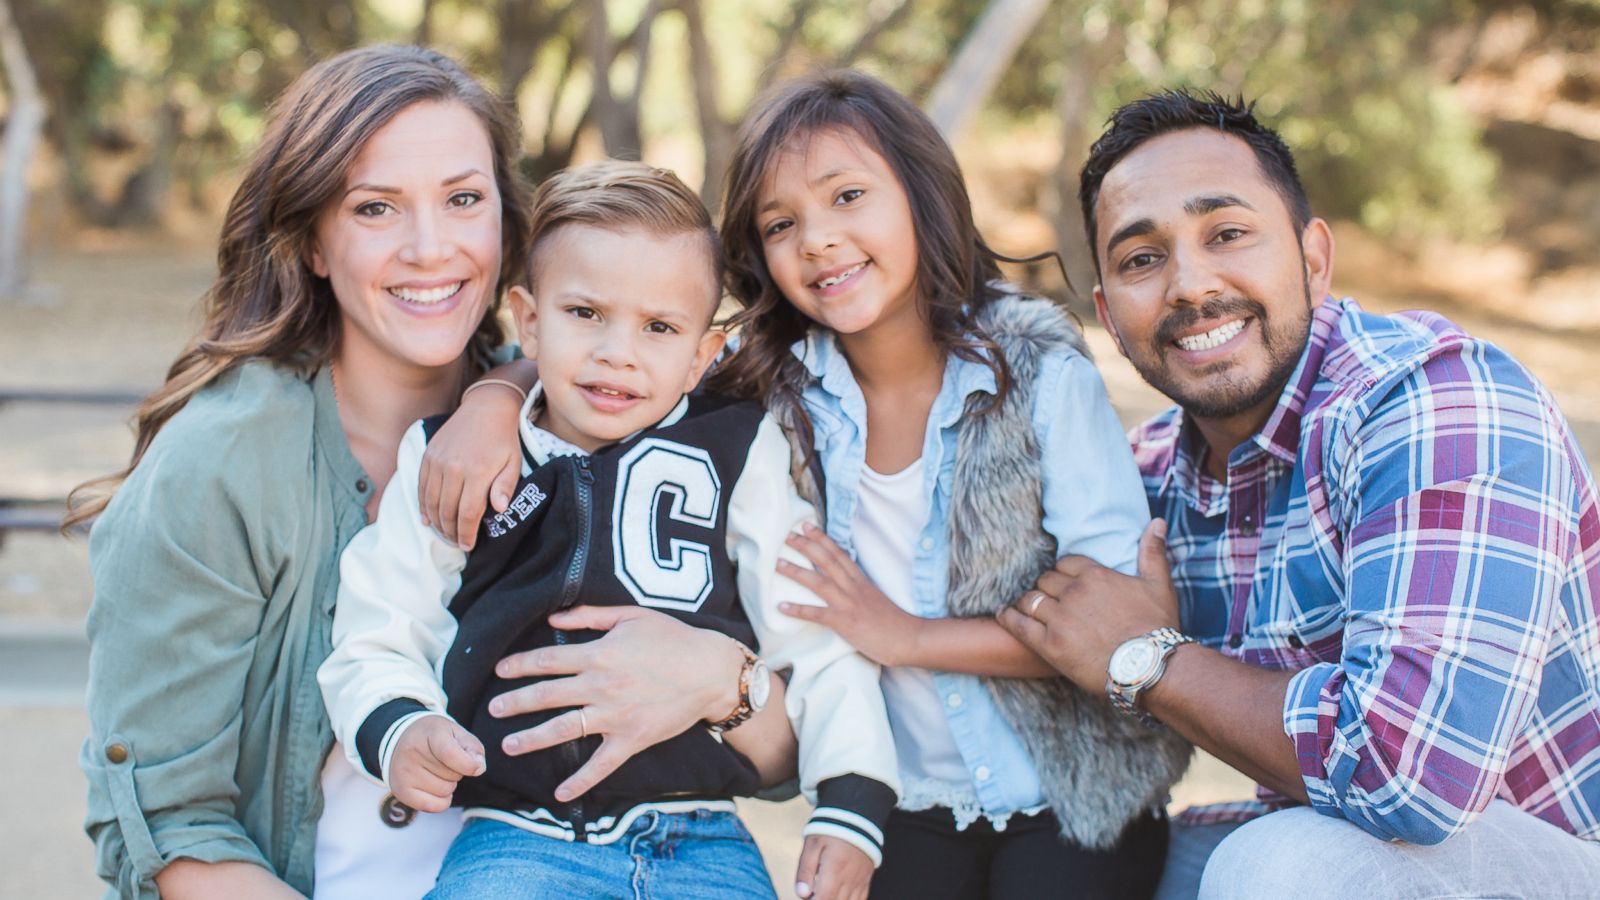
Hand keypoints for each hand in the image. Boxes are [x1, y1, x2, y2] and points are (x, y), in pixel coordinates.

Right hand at [388, 715, 485, 812]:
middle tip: (443, 761)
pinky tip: (433, 785)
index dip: (468, 764)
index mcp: (430, 732)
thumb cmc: (434, 737)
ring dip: (448, 784)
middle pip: (453, 775)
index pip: (449, 754)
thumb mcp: (456, 732)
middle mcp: (412, 752)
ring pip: (445, 791)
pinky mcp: (401, 791)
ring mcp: (404, 773)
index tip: (476, 767)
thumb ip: (473, 748)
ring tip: (435, 771)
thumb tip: (478, 768)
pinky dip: (441, 800)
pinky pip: (434, 806)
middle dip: (457, 771)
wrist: (402, 739)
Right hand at [419, 380, 524, 549]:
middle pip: (447, 511)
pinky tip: (428, 519)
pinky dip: (423, 506)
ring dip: (437, 523)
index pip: (468, 513)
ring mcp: (438, 461)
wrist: (486, 408)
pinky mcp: (428, 455)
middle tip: (456, 544)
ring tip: (445, 534)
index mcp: (478, 472)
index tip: (468, 546)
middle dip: (451, 532)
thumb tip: (499, 510)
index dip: (466, 533)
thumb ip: (505, 486)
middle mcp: (454, 467)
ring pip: (431, 502)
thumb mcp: (513, 463)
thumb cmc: (503, 439)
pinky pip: (421, 487)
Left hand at [488, 605, 744, 801]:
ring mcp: (615, 716)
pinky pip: (601, 765)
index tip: (499, 671)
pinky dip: (580, 781)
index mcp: (599, 654)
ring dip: (532, 739)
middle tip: (492, 710)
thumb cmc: (673, 638)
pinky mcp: (631, 739)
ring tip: (508, 746)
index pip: (548, 660)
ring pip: (564, 729)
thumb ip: (589, 617)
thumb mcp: (631, 616)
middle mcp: (601, 686)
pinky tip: (561, 793)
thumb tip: (552, 618)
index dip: (520, 665)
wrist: (710, 671)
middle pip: (547, 695)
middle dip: (515, 703)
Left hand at [776, 523, 918, 665]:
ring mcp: (848, 604)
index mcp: (861, 580)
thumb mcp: (875, 598)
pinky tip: (781, 606)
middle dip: (806, 546)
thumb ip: (859, 589)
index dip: (821, 538)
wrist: (909, 638)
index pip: (839, 553)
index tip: (807, 525)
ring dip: (796, 572)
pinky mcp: (845, 622)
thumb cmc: (893, 623)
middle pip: (826, 560)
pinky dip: (798, 609)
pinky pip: (817, 614)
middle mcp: (853, 588)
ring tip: (777, 564)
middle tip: (787, 535)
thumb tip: (845, 583)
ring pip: (819, 582)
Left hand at [794, 834, 872, 899]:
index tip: (806, 897)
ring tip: (823, 891)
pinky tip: (837, 895)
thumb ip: (805, 870)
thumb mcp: (812, 845)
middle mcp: (850, 878)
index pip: (824, 898)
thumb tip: (802, 894)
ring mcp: (860, 881)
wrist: (856, 817)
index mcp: (835, 868)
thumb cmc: (830, 830)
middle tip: (813, 892)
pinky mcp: (866, 880)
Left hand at [996, 519, 1179, 689]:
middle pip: (1045, 581)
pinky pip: (1019, 625)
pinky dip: (1008, 617)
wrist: (1151, 667)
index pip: (1065, 563)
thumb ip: (1153, 552)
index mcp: (1095, 575)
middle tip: (1047, 598)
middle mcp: (1073, 593)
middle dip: (1045, 588)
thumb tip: (1157, 521)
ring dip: (1027, 602)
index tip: (1063, 581)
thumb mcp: (1159, 585)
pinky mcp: (1049, 644)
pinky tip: (1003, 614)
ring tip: (1024, 606)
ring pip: (1030, 600)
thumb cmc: (1158, 627)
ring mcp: (1059, 618)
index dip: (1063, 572)